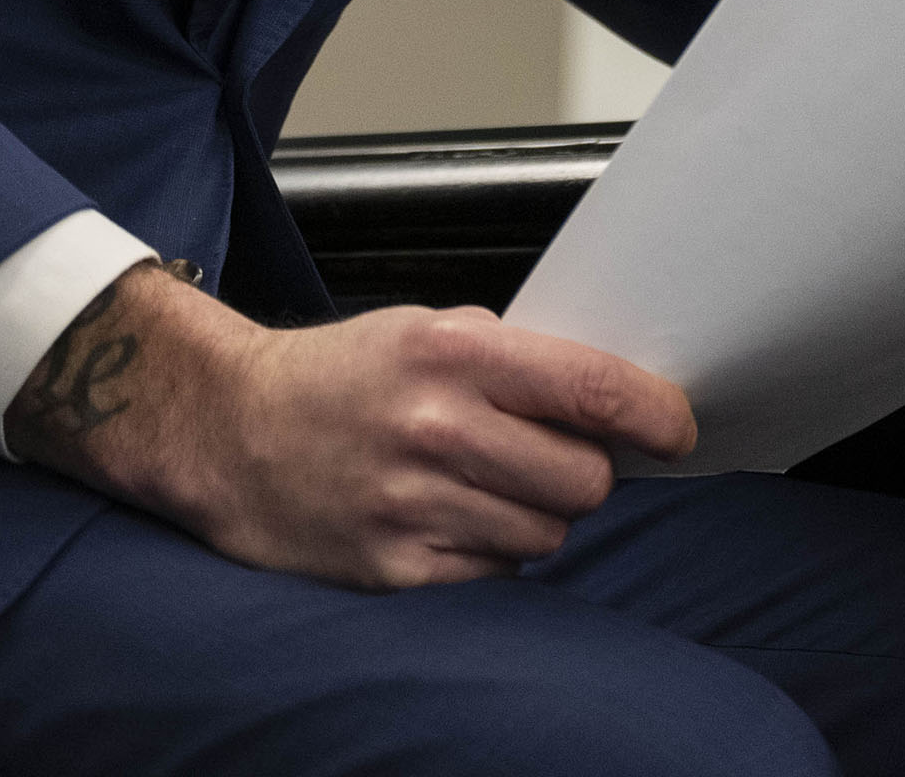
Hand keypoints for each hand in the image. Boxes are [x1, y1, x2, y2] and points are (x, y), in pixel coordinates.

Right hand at [4, 262, 695, 588]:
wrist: (225, 429)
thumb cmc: (340, 375)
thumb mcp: (426, 329)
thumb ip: (517, 359)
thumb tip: (614, 399)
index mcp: (454, 354)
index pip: (592, 389)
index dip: (655, 414)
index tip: (678, 429)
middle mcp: (436, 428)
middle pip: (584, 479)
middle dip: (586, 471)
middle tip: (554, 457)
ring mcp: (412, 505)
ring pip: (546, 533)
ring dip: (536, 515)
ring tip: (486, 485)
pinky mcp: (392, 568)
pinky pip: (496, 574)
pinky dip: (491, 553)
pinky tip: (452, 518)